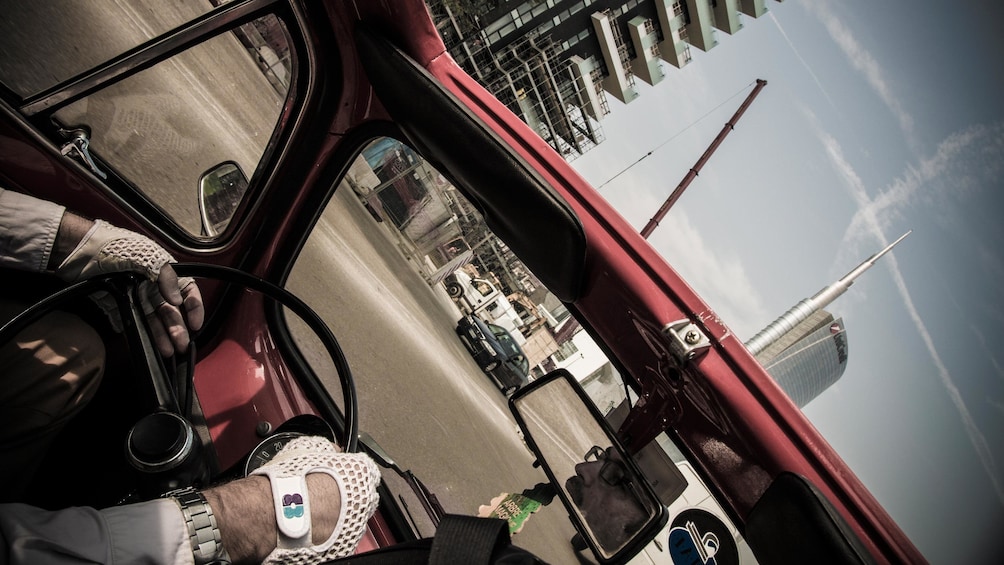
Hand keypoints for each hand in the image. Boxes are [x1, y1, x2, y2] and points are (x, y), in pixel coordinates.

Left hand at [54, 219, 204, 355]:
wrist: (78, 249)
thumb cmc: (114, 245)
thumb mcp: (146, 256)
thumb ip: (165, 277)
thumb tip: (178, 300)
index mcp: (163, 272)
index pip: (187, 291)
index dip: (194, 309)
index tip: (196, 325)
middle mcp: (152, 286)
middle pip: (171, 311)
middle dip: (178, 329)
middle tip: (180, 345)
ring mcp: (135, 297)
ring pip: (153, 321)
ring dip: (161, 336)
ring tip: (167, 351)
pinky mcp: (118, 306)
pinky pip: (132, 323)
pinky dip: (140, 335)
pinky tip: (147, 345)